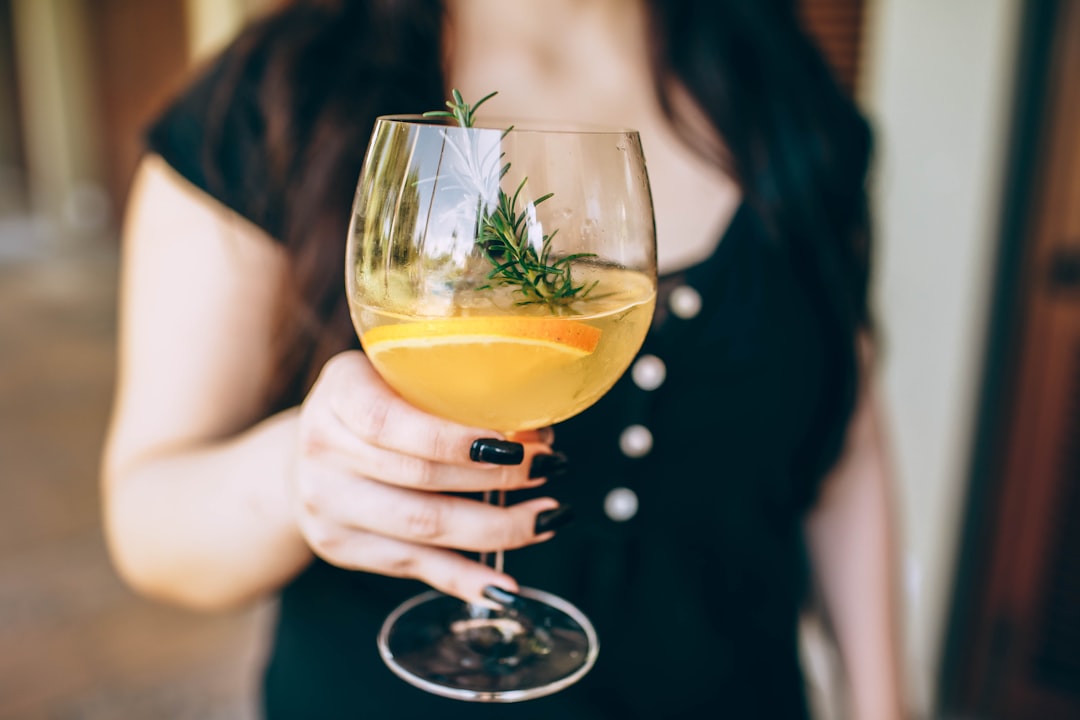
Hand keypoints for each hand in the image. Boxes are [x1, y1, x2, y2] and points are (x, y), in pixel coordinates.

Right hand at [291, 350, 564, 604]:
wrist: (306, 451)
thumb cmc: (375, 403)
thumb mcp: (396, 374)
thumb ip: (451, 392)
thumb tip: (536, 431)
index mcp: (339, 393)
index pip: (391, 422)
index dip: (455, 438)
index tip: (514, 443)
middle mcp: (322, 449)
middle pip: (418, 477)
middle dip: (497, 478)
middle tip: (549, 468)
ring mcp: (327, 504)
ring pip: (421, 526)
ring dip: (494, 528)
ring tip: (545, 517)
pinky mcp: (342, 546)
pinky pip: (413, 566)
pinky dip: (463, 578)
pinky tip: (503, 585)